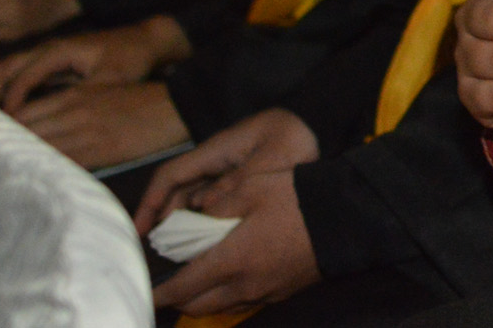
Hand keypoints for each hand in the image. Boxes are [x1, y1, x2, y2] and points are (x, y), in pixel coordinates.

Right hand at [0, 15, 190, 110]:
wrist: (147, 40)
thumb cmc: (131, 58)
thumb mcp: (112, 79)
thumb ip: (83, 96)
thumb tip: (58, 120)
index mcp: (61, 50)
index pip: (25, 75)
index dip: (12, 100)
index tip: (5, 124)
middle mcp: (48, 49)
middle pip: (5, 67)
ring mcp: (47, 54)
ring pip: (8, 69)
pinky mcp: (51, 63)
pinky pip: (19, 75)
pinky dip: (5, 91)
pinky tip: (1, 112)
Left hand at [13, 79, 187, 169]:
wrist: (174, 108)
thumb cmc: (138, 103)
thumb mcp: (100, 95)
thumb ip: (69, 107)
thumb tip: (37, 130)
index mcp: (73, 96)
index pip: (22, 113)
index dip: (0, 130)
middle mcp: (73, 112)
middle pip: (24, 130)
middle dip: (0, 147)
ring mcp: (85, 132)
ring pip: (38, 147)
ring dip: (17, 162)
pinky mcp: (100, 152)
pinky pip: (63, 164)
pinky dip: (44, 172)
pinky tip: (31, 182)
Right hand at [136, 108, 319, 233]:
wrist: (322, 123)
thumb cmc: (296, 136)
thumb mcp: (269, 161)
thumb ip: (236, 185)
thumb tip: (204, 207)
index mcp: (216, 149)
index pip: (171, 175)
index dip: (151, 202)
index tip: (139, 230)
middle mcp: (216, 159)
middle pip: (179, 190)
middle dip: (164, 218)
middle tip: (159, 250)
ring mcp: (228, 168)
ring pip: (195, 197)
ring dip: (185, 220)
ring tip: (180, 250)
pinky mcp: (241, 178)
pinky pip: (215, 200)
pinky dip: (207, 218)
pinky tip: (208, 238)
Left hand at [150, 169, 319, 315]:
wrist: (349, 218)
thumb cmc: (298, 199)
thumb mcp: (253, 186)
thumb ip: (219, 204)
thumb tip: (199, 216)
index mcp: (231, 260)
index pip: (182, 287)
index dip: (158, 293)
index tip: (144, 293)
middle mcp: (244, 285)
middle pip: (197, 305)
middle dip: (177, 299)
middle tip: (169, 284)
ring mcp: (265, 292)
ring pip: (220, 306)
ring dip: (203, 299)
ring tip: (198, 280)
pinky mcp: (283, 292)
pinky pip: (244, 301)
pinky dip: (228, 295)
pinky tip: (232, 277)